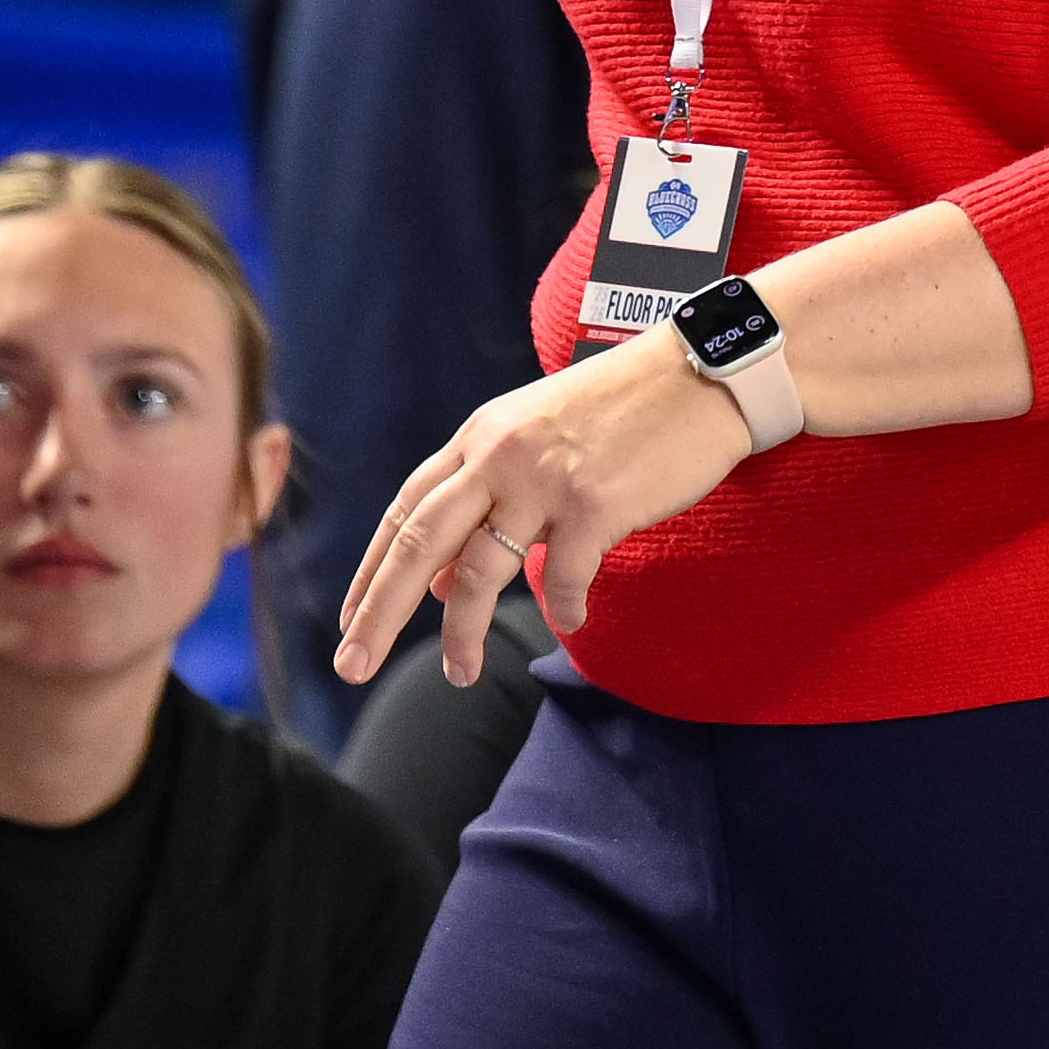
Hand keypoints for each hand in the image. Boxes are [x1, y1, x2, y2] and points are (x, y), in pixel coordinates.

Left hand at [333, 331, 753, 689]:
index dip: (373, 570)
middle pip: (419, 542)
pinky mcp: (594, 505)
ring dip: (463, 633)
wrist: (697, 373)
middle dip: (380, 611)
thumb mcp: (534, 437)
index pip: (406, 510)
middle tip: (353, 665)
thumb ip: (487, 497)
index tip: (350, 620)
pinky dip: (564, 609)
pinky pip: (564, 577)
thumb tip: (443, 579)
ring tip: (460, 675)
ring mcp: (544, 480)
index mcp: (479, 437)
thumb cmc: (620, 411)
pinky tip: (571, 621)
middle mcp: (498, 455)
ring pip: (480, 572)